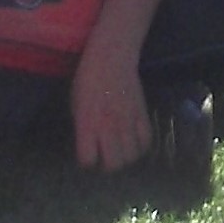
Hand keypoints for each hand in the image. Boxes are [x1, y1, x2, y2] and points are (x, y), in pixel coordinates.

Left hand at [70, 48, 152, 171]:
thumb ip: (83, 128)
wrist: (112, 57)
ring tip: (121, 150)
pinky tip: (134, 142)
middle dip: (108, 165)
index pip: (88, 159)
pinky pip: (146, 141)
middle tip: (106, 156)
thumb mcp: (77, 105)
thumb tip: (89, 145)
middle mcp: (108, 126)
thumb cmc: (88, 79)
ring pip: (132, 156)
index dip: (87, 161)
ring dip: (125, 157)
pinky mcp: (142, 114)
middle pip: (114, 164)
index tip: (87, 155)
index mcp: (88, 123)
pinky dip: (140, 146)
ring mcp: (128, 121)